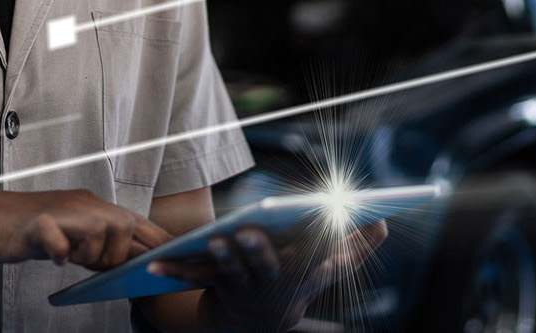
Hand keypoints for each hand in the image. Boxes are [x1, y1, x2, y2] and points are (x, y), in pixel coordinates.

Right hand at [0, 189, 170, 269]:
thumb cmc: (22, 230)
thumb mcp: (67, 234)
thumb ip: (96, 244)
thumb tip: (129, 262)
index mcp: (90, 206)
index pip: (134, 220)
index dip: (156, 239)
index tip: (173, 256)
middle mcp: (79, 203)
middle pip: (123, 224)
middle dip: (118, 254)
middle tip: (93, 266)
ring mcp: (57, 212)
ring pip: (99, 231)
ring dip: (91, 254)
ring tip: (71, 258)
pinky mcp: (34, 225)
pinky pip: (57, 239)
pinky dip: (60, 252)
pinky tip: (55, 257)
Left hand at [148, 219, 387, 332]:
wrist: (262, 320)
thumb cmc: (301, 279)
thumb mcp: (332, 267)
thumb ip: (358, 244)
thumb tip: (382, 219)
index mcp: (304, 274)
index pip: (314, 257)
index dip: (319, 239)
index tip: (320, 215)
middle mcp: (273, 283)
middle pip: (266, 267)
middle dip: (258, 252)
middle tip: (249, 232)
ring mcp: (242, 287)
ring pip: (230, 273)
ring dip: (221, 259)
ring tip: (213, 242)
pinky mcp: (214, 286)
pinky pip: (191, 278)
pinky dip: (173, 271)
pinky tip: (154, 263)